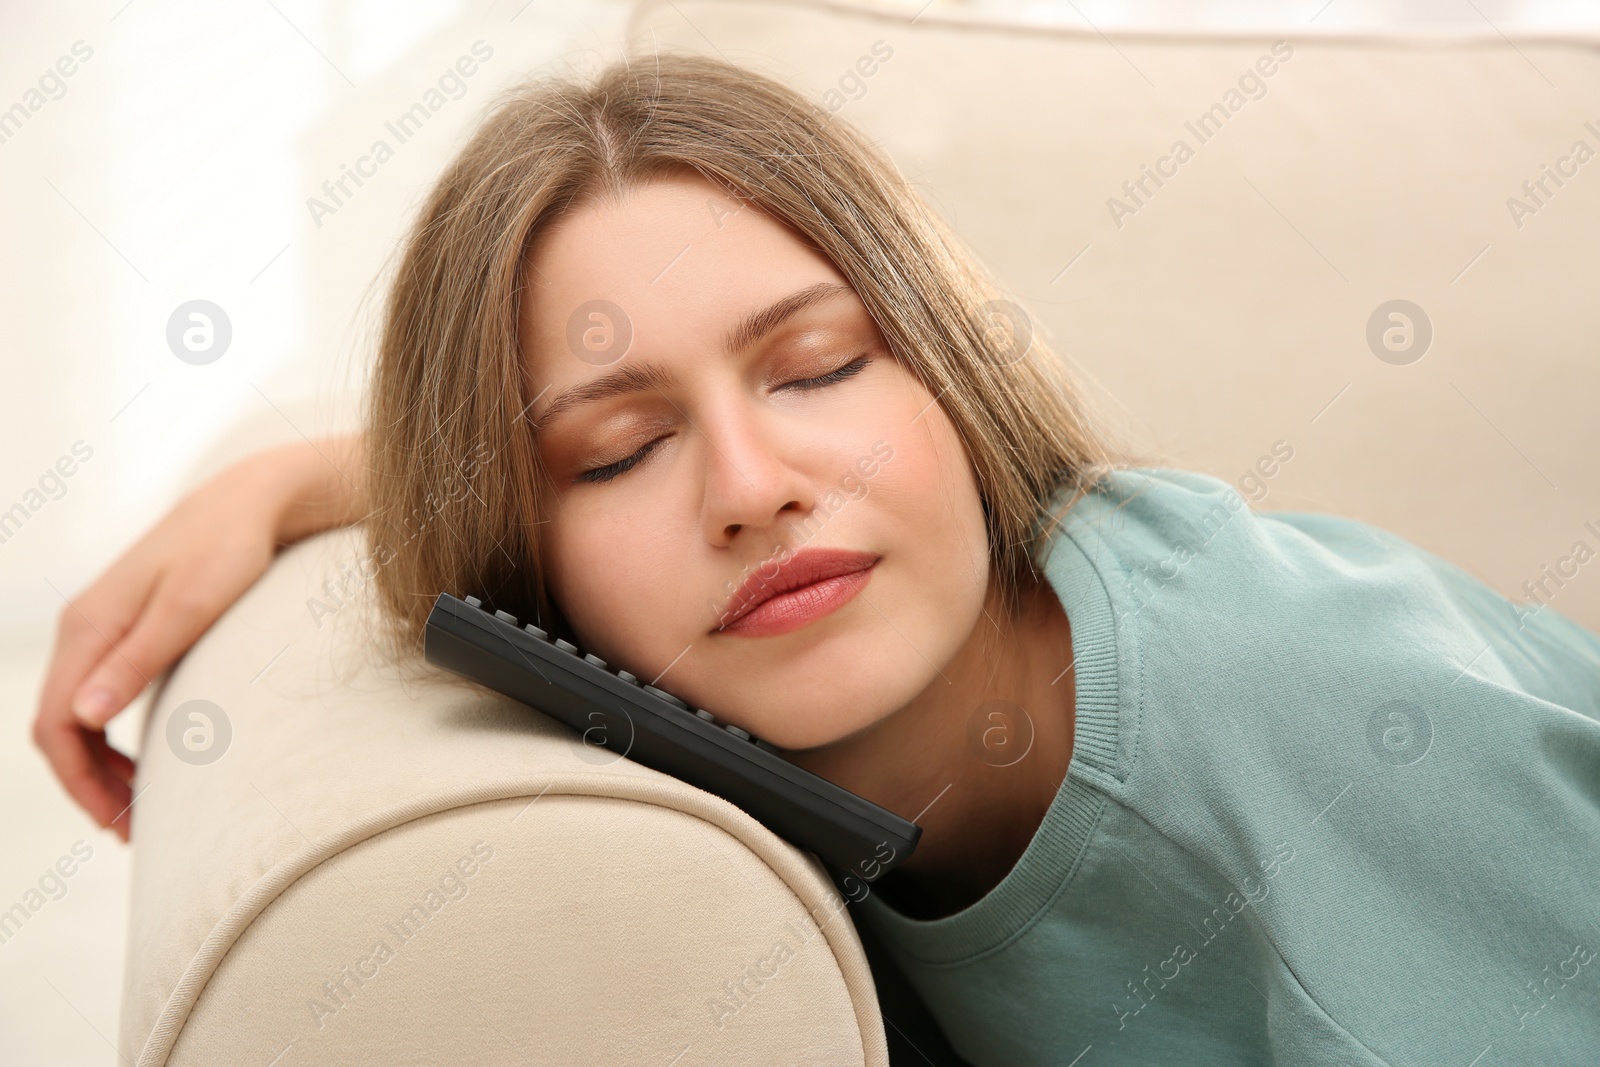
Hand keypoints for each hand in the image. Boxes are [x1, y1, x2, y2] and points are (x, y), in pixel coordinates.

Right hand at [31, 435, 361, 841]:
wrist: (251, 502)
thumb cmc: (230, 549)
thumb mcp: (191, 606)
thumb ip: (139, 659)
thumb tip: (84, 717)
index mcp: (89, 627)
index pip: (55, 723)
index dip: (79, 782)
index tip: (119, 823)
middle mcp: (85, 627)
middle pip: (60, 726)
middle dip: (87, 784)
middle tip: (133, 830)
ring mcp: (103, 628)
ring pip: (78, 715)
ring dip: (100, 766)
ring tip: (140, 809)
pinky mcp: (128, 628)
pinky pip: (101, 696)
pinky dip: (113, 738)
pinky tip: (146, 763)